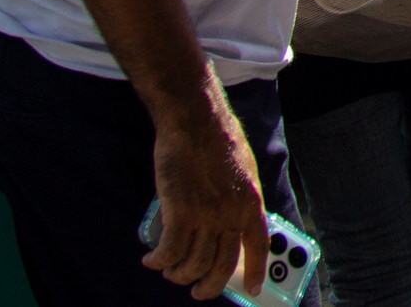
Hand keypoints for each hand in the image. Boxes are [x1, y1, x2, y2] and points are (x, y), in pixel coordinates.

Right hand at [144, 96, 268, 300]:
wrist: (196, 121)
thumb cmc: (217, 140)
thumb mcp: (243, 171)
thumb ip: (240, 198)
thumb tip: (234, 223)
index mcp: (252, 202)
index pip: (259, 246)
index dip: (256, 272)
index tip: (252, 290)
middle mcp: (232, 213)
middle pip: (222, 265)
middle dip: (208, 286)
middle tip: (197, 290)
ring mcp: (206, 215)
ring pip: (192, 264)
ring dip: (178, 274)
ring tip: (169, 270)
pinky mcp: (179, 213)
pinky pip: (169, 252)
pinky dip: (158, 261)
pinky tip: (152, 259)